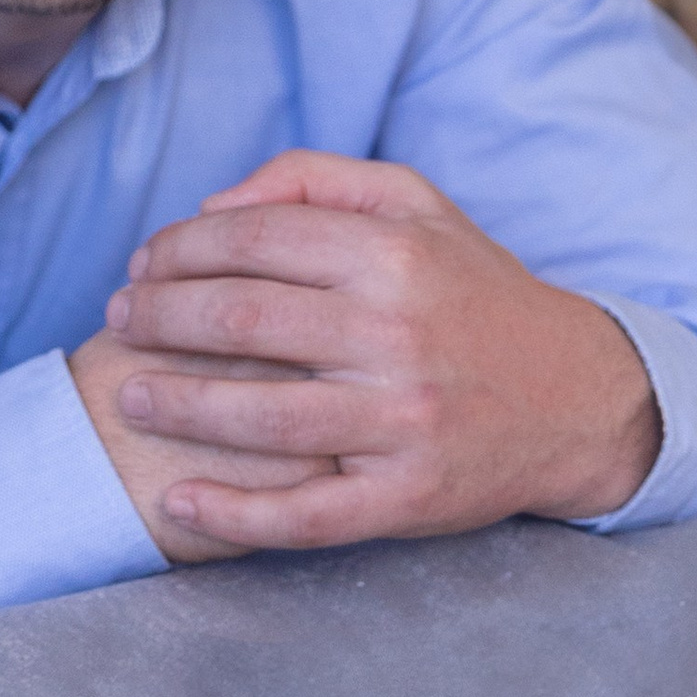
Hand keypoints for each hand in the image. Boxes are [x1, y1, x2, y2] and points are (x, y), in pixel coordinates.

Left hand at [97, 151, 660, 551]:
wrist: (578, 398)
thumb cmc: (471, 290)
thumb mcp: (412, 202)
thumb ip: (309, 181)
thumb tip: (209, 204)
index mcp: (393, 255)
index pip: (249, 241)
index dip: (176, 249)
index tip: (141, 265)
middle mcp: (397, 336)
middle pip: (239, 323)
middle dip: (158, 320)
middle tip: (119, 322)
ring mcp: (403, 424)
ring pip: (260, 418)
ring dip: (176, 405)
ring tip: (130, 392)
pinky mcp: (407, 499)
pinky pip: (305, 515)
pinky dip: (233, 514)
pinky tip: (179, 502)